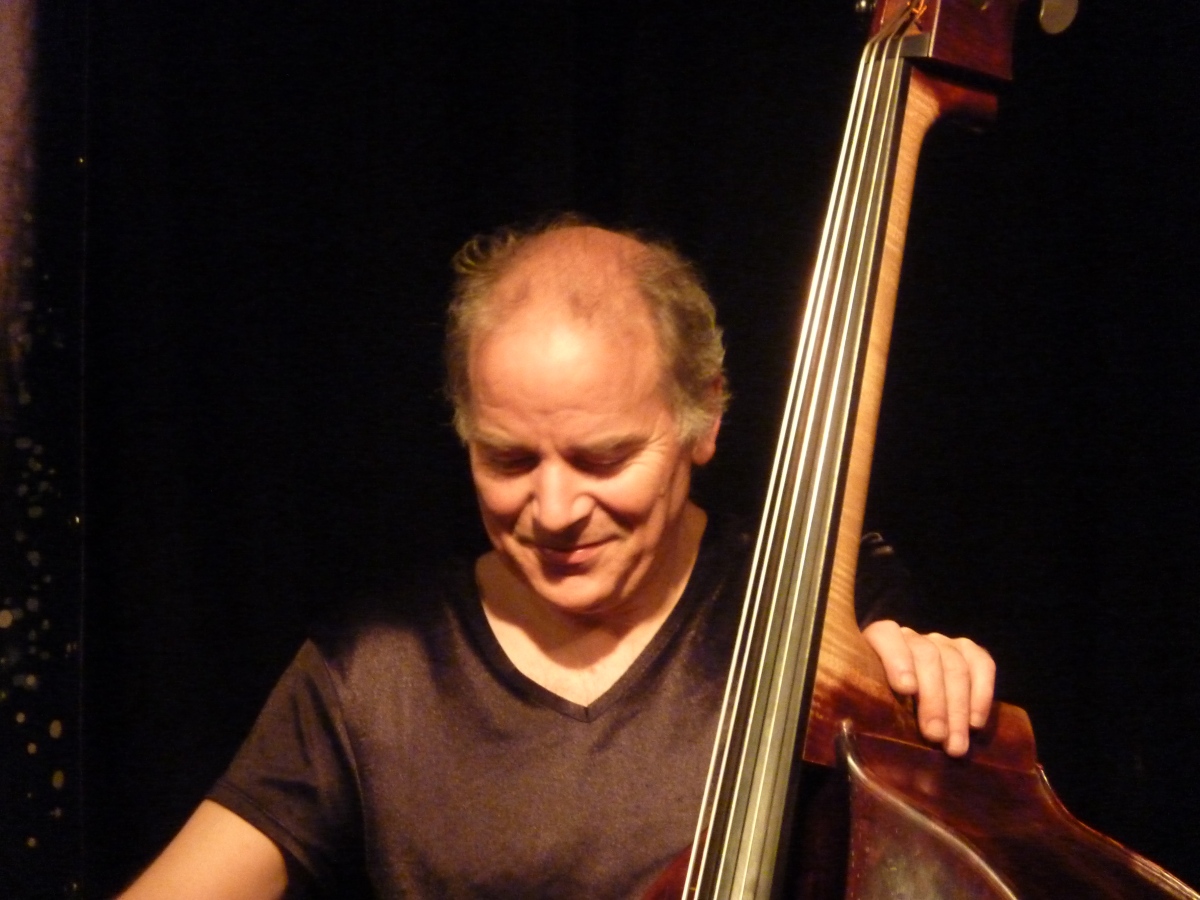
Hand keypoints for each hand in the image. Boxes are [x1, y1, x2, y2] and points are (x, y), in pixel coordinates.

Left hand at [861, 620, 994, 756]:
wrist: (913, 707)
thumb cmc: (884, 710)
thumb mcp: (873, 706)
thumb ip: (871, 708)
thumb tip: (862, 730)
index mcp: (878, 642)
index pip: (885, 635)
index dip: (896, 659)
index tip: (905, 688)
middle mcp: (912, 638)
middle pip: (927, 657)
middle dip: (933, 699)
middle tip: (935, 735)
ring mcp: (942, 643)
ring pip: (955, 665)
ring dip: (957, 709)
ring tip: (955, 744)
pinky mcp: (969, 651)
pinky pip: (982, 665)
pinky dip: (982, 694)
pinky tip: (975, 724)